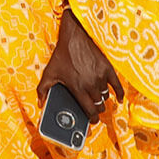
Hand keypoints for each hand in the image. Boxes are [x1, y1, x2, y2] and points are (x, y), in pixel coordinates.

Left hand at [36, 7, 123, 123]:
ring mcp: (100, 77)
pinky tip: (118, 99)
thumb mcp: (49, 72)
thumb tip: (40, 103)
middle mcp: (90, 84)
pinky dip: (119, 93)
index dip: (92, 119)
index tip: (92, 121)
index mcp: (77, 88)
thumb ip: (43, 89)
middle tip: (94, 109)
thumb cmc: (62, 55)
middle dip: (97, 110)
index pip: (89, 110)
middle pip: (99, 105)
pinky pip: (117, 86)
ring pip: (106, 96)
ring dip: (102, 99)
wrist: (75, 37)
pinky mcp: (108, 69)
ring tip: (97, 98)